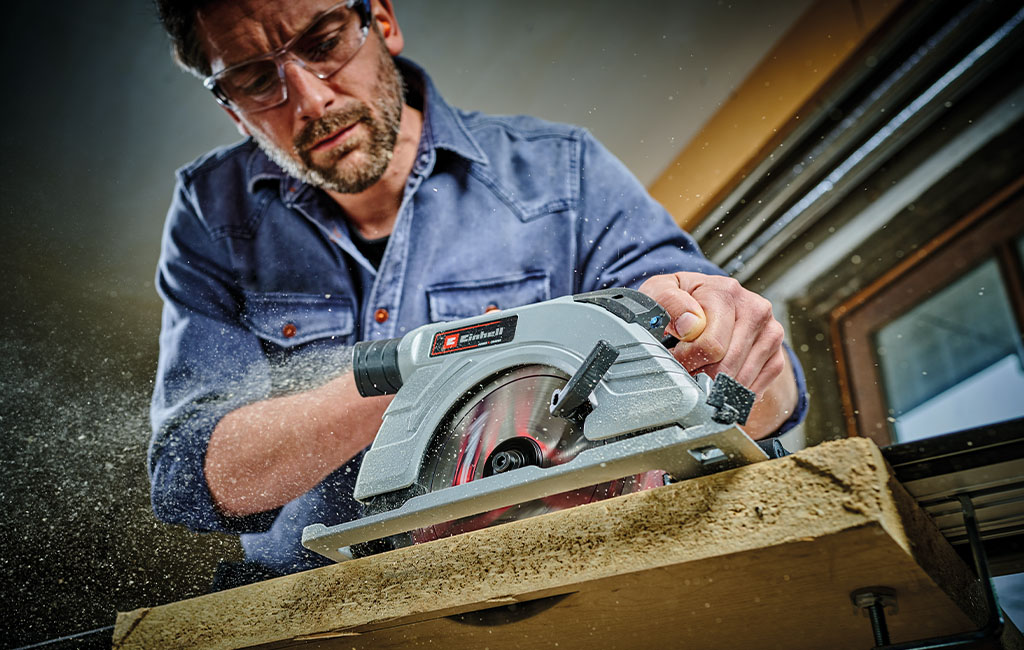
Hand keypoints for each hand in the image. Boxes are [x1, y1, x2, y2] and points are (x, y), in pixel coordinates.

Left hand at [638, 272, 785, 396]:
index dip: (686, 360)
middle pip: (727, 366)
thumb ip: (668, 302)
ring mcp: (770, 332)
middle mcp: (755, 309)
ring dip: (715, 387)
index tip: (674, 358)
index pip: (711, 345)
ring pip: (741, 381)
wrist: (699, 308)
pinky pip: (757, 388)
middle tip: (684, 370)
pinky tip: (718, 385)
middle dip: (700, 375)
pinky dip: (733, 395)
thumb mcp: (659, 292)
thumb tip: (691, 325)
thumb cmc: (677, 303)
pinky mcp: (776, 355)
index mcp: (725, 292)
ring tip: (699, 374)